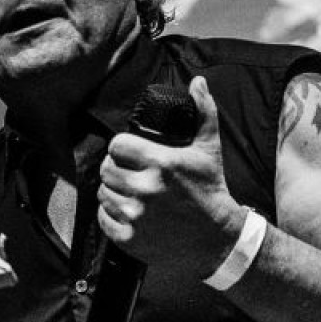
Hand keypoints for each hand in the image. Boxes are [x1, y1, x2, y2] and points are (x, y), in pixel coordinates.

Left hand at [96, 75, 239, 274]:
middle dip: (116, 168)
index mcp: (161, 163)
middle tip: (129, 172)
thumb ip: (203, 112)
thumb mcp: (209, 149)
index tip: (131, 153)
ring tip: (130, 192)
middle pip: (106, 169)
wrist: (217, 239)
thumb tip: (198, 82)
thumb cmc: (210, 190)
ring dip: (113, 191)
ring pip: (103, 194)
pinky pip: (103, 219)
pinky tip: (128, 212)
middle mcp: (145, 189)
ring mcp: (136, 215)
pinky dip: (111, 216)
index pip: (117, 146)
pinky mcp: (130, 239)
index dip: (122, 148)